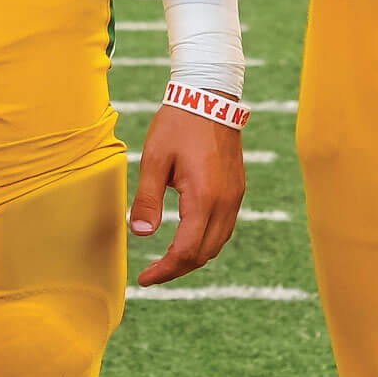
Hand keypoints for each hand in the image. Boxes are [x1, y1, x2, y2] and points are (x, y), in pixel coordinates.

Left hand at [127, 103, 244, 284]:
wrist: (209, 97)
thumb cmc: (178, 125)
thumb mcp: (154, 159)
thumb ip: (147, 199)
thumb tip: (140, 234)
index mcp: (204, 198)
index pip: (186, 251)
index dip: (165, 270)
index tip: (145, 279)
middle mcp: (226, 203)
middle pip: (205, 254)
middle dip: (179, 268)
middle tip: (153, 272)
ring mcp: (235, 196)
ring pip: (218, 243)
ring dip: (194, 256)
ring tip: (168, 259)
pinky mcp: (237, 189)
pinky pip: (224, 227)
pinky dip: (206, 240)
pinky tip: (188, 236)